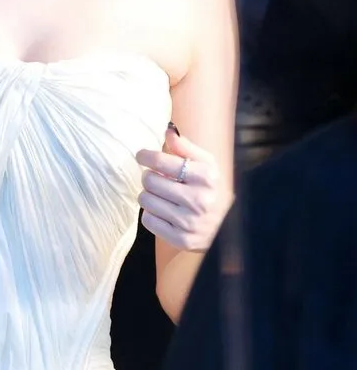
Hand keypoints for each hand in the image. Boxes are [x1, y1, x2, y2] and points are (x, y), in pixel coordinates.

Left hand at [135, 125, 230, 252]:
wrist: (229, 227)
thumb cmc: (211, 190)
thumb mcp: (206, 164)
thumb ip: (185, 147)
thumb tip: (168, 130)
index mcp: (206, 176)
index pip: (161, 161)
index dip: (146, 156)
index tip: (141, 155)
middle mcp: (198, 200)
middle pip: (149, 180)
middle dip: (149, 177)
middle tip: (155, 179)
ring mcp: (189, 222)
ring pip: (145, 200)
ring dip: (148, 195)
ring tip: (160, 196)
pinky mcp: (181, 239)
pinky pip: (148, 220)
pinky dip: (150, 214)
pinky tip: (163, 212)